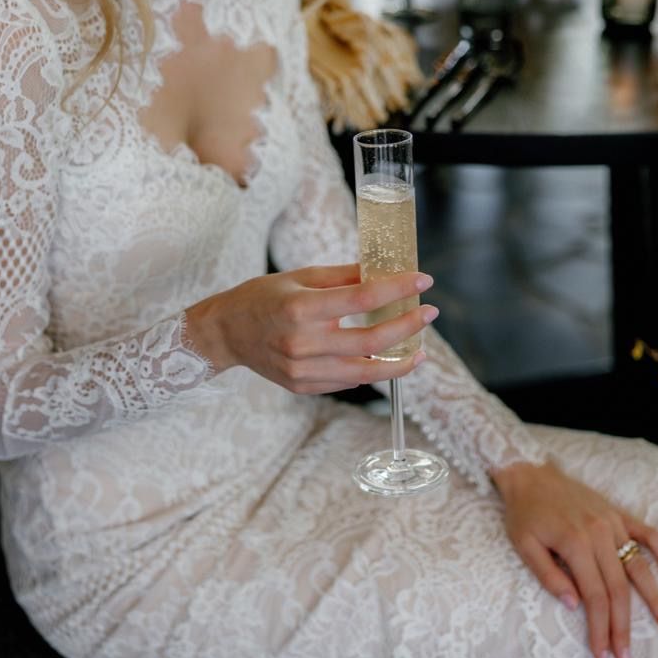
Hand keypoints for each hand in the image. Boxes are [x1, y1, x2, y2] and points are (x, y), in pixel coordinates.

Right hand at [185, 263, 437, 394]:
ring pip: (366, 371)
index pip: (363, 298)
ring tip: (419, 349)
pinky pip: (347, 381)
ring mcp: (303, 370)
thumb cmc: (263, 297)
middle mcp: (303, 342)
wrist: (227, 332)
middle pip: (372, 340)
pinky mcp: (303, 386)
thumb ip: (344, 276)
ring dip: (400, 361)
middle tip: (430, 313)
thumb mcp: (300, 276)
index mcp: (301, 308)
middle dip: (408, 326)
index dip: (398, 289)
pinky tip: (386, 359)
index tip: (423, 280)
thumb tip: (385, 271)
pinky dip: (371, 370)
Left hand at [492, 460, 657, 657]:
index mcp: (575, 543)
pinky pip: (647, 534)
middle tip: (626, 656)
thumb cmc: (523, 512)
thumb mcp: (523, 545)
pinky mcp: (618, 513)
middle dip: (623, 626)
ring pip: (639, 566)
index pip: (594, 596)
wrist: (528, 472)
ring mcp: (613, 522)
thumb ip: (548, 576)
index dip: (600, 628)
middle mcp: (600, 533)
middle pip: (619, 589)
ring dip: (654, 598)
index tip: (603, 654)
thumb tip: (575, 605)